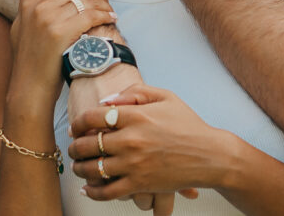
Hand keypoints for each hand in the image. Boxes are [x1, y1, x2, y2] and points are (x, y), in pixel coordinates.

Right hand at [8, 0, 116, 105]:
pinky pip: (90, 15)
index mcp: (28, 2)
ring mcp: (48, 19)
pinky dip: (104, 14)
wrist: (29, 87)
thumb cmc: (29, 58)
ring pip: (85, 0)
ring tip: (110, 10)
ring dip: (103, 3)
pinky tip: (111, 18)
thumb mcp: (21, 24)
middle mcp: (37, 7)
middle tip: (105, 1)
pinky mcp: (60, 33)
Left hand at [69, 84, 230, 199]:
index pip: (93, 117)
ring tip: (78, 166)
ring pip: (92, 168)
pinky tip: (89, 188)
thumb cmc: (188, 124)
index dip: (78, 122)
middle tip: (73, 147)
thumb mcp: (165, 96)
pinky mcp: (139, 184)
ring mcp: (134, 164)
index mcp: (136, 115)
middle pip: (87, 143)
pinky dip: (93, 192)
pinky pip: (107, 192)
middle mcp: (131, 139)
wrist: (210, 155)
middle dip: (75, 146)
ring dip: (79, 168)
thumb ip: (134, 92)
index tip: (75, 127)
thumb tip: (106, 100)